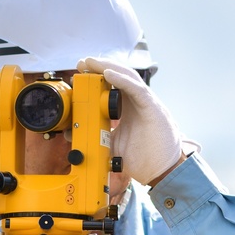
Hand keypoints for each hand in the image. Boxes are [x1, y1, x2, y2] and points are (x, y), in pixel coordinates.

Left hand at [77, 56, 186, 188]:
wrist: (162, 171)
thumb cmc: (144, 158)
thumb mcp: (112, 143)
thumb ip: (96, 135)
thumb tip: (72, 132)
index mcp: (129, 107)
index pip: (112, 84)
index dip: (96, 75)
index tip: (79, 72)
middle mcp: (137, 101)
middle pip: (119, 75)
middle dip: (100, 66)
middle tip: (81, 62)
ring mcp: (146, 103)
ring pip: (128, 77)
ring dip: (108, 67)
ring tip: (91, 62)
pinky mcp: (152, 109)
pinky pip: (137, 90)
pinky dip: (122, 80)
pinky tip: (108, 74)